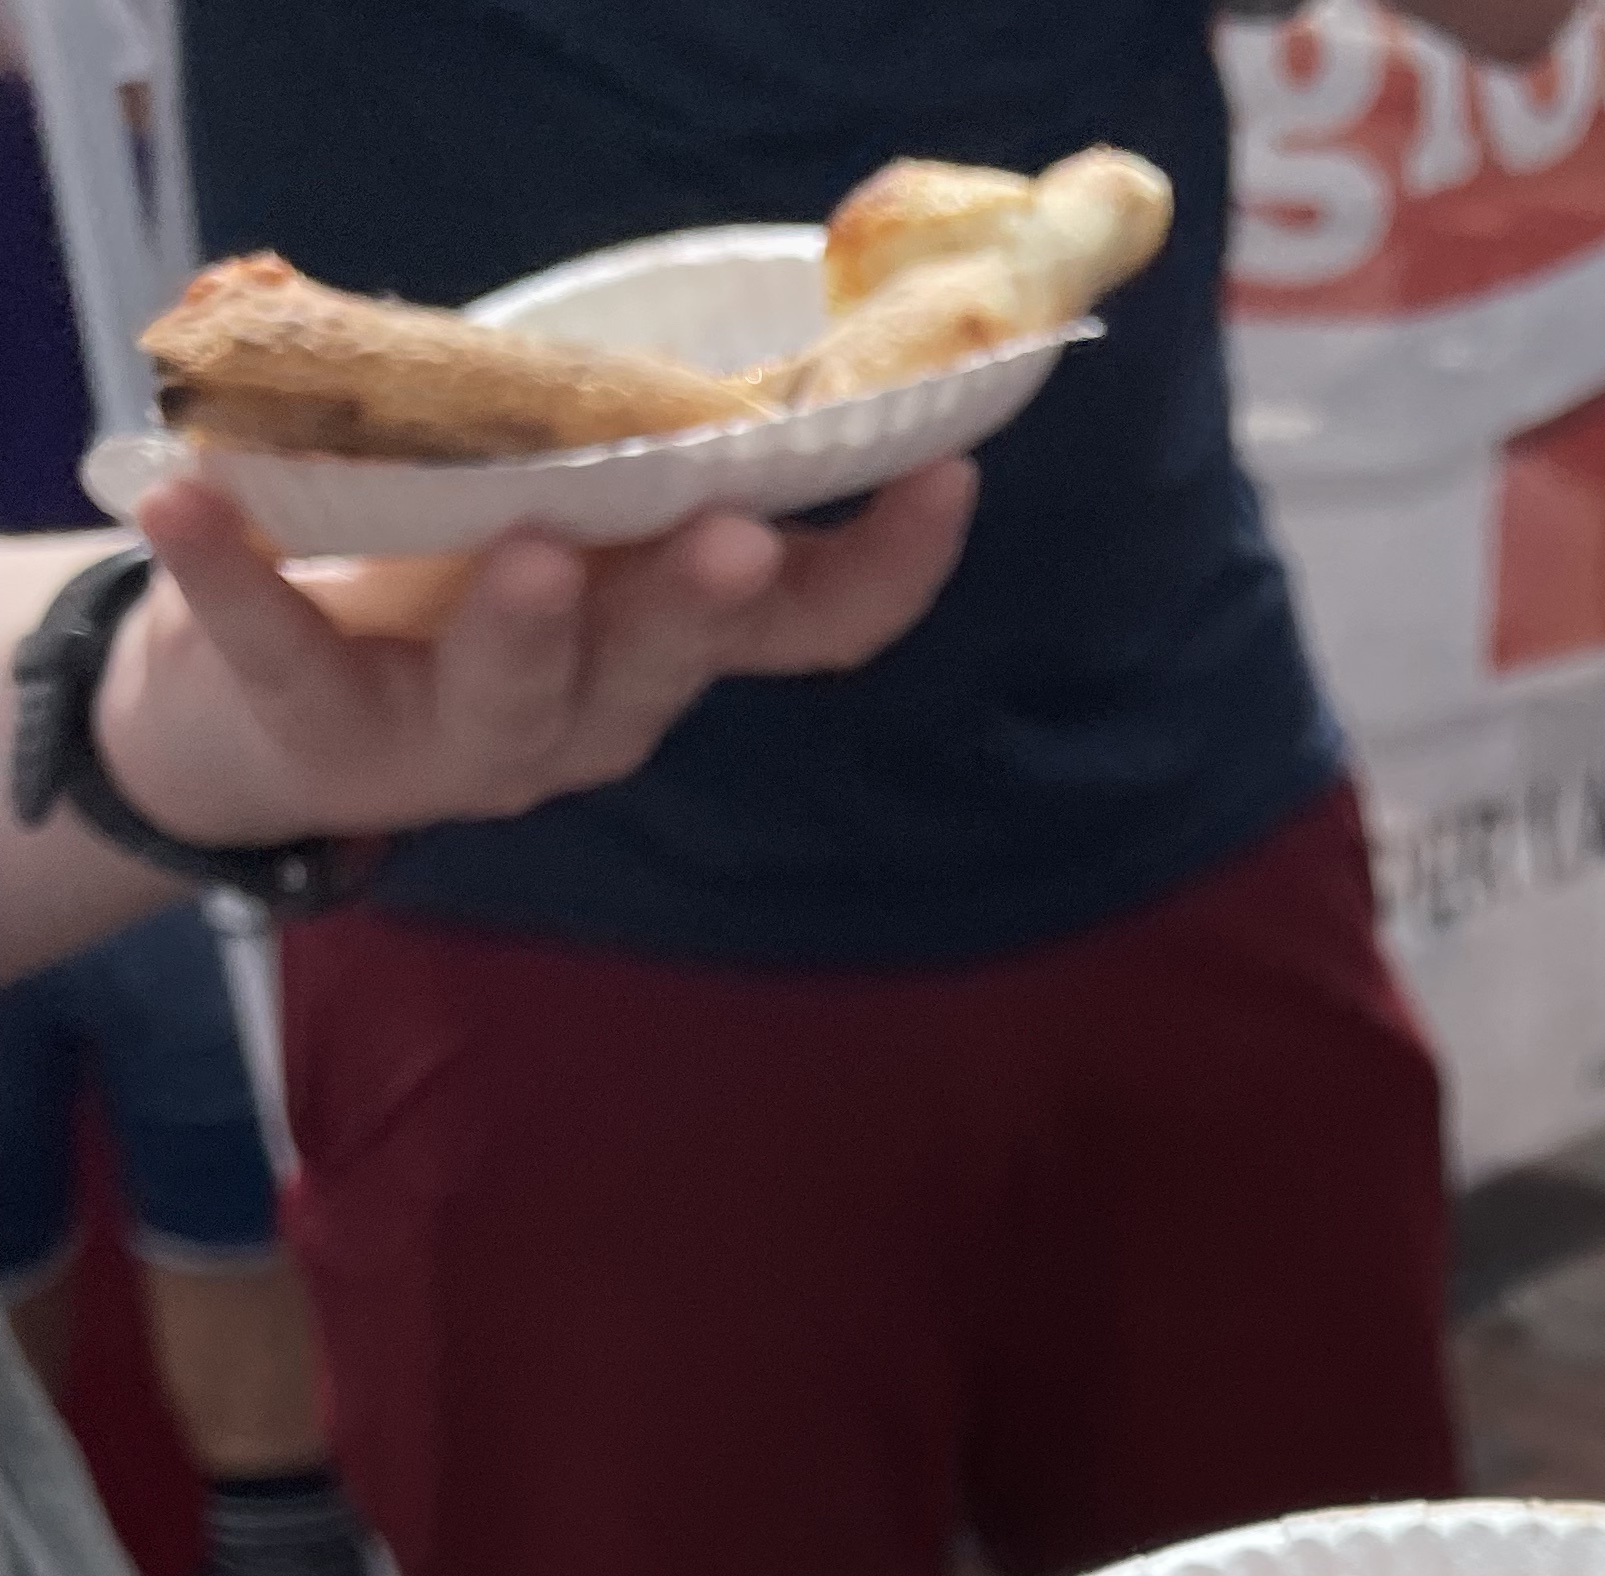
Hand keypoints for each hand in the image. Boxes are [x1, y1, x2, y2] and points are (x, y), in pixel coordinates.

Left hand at [89, 458, 976, 849]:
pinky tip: (185, 510)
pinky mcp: (323, 732)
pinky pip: (282, 654)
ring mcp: (466, 740)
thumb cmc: (436, 580)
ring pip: (519, 695)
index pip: (809, 627)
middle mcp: (594, 710)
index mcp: (664, 642)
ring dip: (527, 626)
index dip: (884, 568)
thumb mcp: (555, 511)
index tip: (944, 475)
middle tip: (735, 540)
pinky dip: (232, 581)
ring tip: (526, 554)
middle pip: (668, 661)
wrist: (254, 717)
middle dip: (702, 602)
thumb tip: (735, 332)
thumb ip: (627, 458)